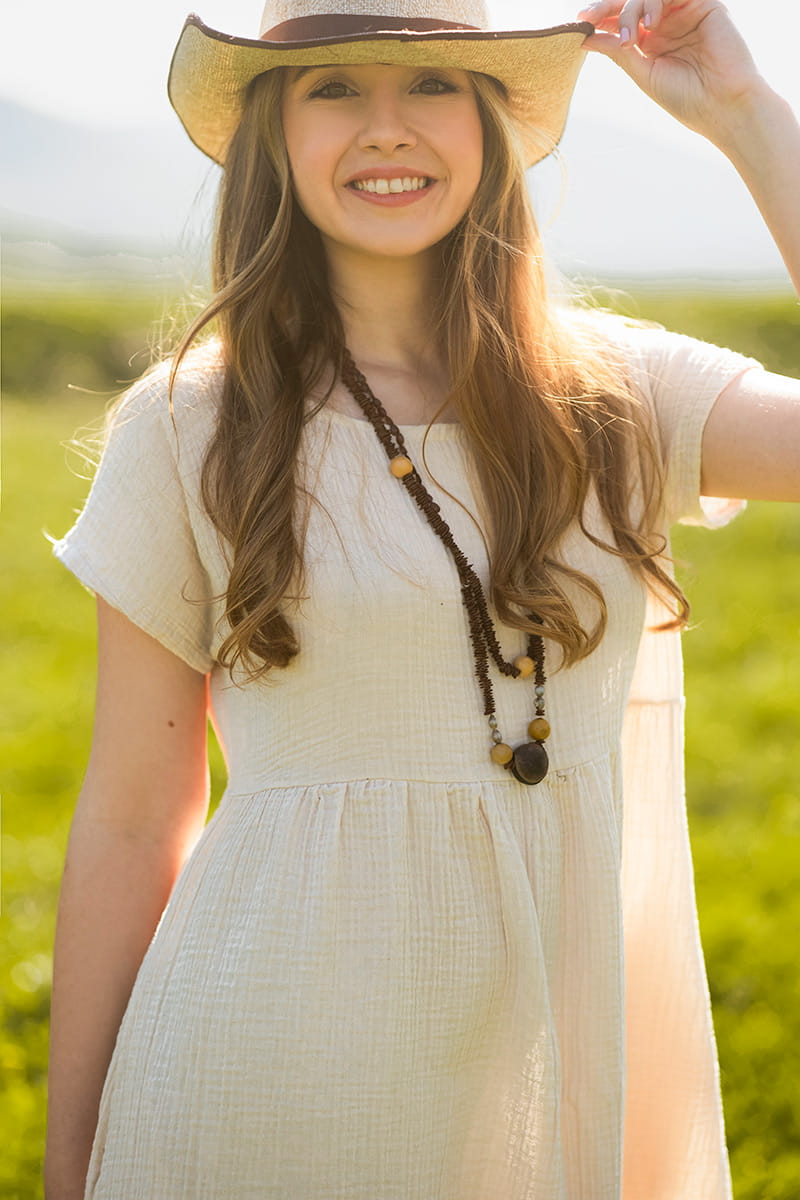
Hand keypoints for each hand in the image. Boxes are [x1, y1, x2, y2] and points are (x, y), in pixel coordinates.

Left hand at [576, 1, 763, 145]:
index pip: (622, 19)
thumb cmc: (686, 98)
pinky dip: (654, 0)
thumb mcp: (643, 74)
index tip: (580, 23)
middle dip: (607, 6)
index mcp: (652, 41)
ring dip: (631, 10)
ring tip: (631, 38)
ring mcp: (684, 10)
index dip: (601, 17)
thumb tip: (585, 38)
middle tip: (588, 17)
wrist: (723, 106)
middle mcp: (667, 22)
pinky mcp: (704, 2)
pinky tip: (650, 24)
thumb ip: (618, 52)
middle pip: (631, 1)